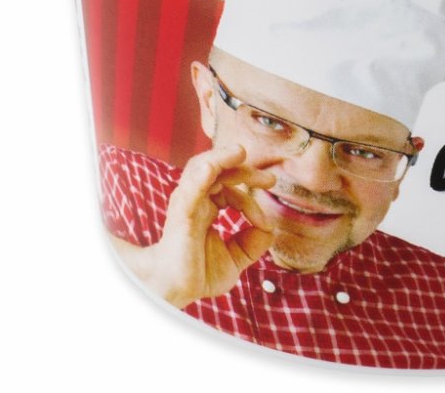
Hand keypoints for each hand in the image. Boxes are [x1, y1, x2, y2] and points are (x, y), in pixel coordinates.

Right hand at [114, 145, 275, 308]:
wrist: (174, 293)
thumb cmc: (198, 273)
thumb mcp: (236, 257)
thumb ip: (255, 242)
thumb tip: (270, 228)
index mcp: (208, 206)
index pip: (232, 190)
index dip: (252, 203)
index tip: (265, 224)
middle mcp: (196, 200)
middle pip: (220, 171)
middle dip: (245, 171)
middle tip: (269, 180)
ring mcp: (186, 205)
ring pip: (200, 169)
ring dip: (220, 158)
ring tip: (239, 151)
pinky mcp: (180, 217)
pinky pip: (189, 192)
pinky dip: (199, 178)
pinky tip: (210, 168)